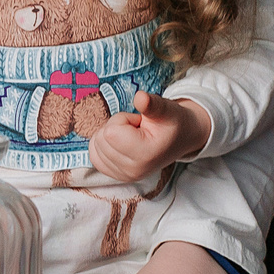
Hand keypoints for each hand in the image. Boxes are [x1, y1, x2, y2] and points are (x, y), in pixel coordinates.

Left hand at [88, 92, 211, 184]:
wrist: (179, 139)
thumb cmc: (171, 122)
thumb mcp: (165, 108)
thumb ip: (151, 104)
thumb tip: (140, 97)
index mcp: (145, 155)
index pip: (110, 132)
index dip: (123, 119)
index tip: (139, 123)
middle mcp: (133, 171)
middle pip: (102, 138)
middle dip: (116, 127)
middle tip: (137, 129)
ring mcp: (124, 176)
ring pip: (96, 145)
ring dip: (111, 136)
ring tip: (132, 136)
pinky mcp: (117, 176)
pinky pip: (94, 156)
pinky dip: (102, 145)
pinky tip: (120, 143)